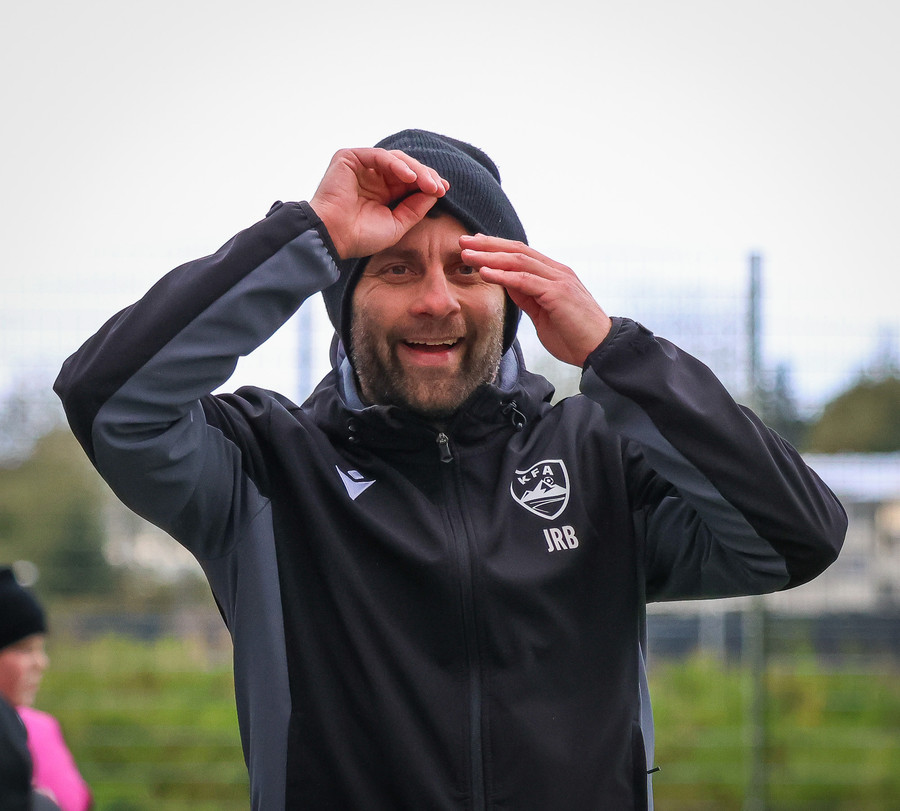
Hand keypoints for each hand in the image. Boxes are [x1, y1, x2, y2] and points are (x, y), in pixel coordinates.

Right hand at [309, 148, 448, 258]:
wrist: (333, 237)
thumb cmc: (360, 236)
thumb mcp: (397, 224)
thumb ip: (415, 209)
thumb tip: (436, 193)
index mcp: (382, 192)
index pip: (409, 181)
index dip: (428, 183)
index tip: (444, 190)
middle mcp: (372, 177)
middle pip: (406, 168)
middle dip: (425, 176)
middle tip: (440, 187)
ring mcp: (360, 166)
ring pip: (396, 160)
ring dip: (416, 170)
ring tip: (428, 184)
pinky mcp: (349, 158)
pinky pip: (379, 155)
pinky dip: (396, 164)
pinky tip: (410, 177)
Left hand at [460, 235, 611, 366]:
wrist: (599, 350)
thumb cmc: (573, 335)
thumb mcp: (542, 313)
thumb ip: (527, 296)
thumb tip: (506, 283)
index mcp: (554, 275)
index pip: (521, 254)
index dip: (495, 248)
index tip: (473, 245)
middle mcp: (557, 272)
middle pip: (517, 251)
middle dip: (488, 245)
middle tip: (462, 241)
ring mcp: (559, 280)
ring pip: (519, 261)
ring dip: (490, 256)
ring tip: (467, 254)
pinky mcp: (558, 293)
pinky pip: (525, 280)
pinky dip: (503, 275)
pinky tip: (485, 272)